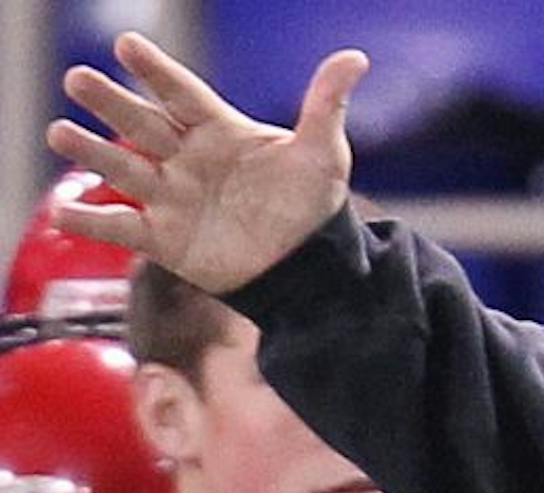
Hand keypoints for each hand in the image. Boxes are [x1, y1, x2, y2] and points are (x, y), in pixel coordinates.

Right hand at [45, 32, 366, 294]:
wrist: (308, 266)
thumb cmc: (312, 204)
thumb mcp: (322, 153)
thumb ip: (326, 104)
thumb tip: (355, 58)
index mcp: (219, 130)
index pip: (182, 93)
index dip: (157, 71)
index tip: (128, 45)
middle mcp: (186, 159)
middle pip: (141, 124)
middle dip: (110, 102)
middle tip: (78, 79)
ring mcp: (172, 197)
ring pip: (123, 169)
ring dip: (90, 152)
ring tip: (59, 132)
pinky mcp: (165, 239)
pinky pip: (121, 228)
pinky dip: (90, 222)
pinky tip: (64, 213)